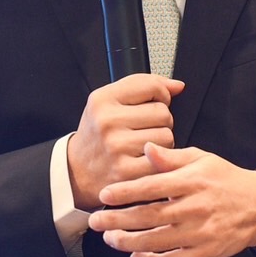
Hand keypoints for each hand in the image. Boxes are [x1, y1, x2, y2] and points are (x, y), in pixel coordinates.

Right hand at [67, 74, 184, 210]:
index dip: (161, 94)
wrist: (77, 170)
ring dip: (161, 142)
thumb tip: (178, 86)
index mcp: (102, 100)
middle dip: (160, 121)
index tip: (154, 101)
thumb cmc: (98, 133)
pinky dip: (159, 160)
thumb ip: (144, 87)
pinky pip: (162, 159)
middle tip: (143, 128)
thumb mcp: (108, 102)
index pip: (151, 86)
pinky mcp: (126, 171)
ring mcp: (116, 147)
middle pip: (162, 112)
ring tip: (142, 144)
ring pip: (166, 136)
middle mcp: (107, 122)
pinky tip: (144, 159)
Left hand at [88, 143, 255, 256]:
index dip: (125, 192)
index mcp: (191, 181)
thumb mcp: (201, 159)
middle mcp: (194, 208)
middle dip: (117, 220)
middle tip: (95, 222)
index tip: (104, 195)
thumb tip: (146, 148)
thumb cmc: (225, 179)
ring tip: (110, 239)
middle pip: (148, 216)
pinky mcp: (205, 252)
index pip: (151, 187)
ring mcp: (199, 233)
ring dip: (128, 242)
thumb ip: (171, 158)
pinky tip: (136, 256)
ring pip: (157, 241)